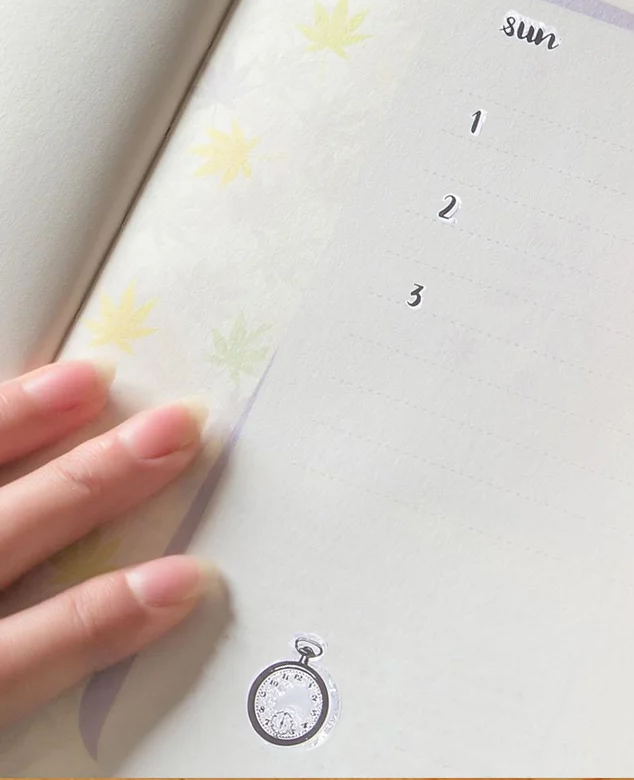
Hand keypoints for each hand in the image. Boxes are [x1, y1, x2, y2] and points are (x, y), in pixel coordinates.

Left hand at [0, 359, 211, 725]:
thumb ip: (40, 676)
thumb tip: (166, 622)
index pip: (25, 657)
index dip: (110, 617)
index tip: (191, 579)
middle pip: (8, 536)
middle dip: (98, 481)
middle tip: (179, 431)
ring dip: (22, 422)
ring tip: (88, 381)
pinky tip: (18, 388)